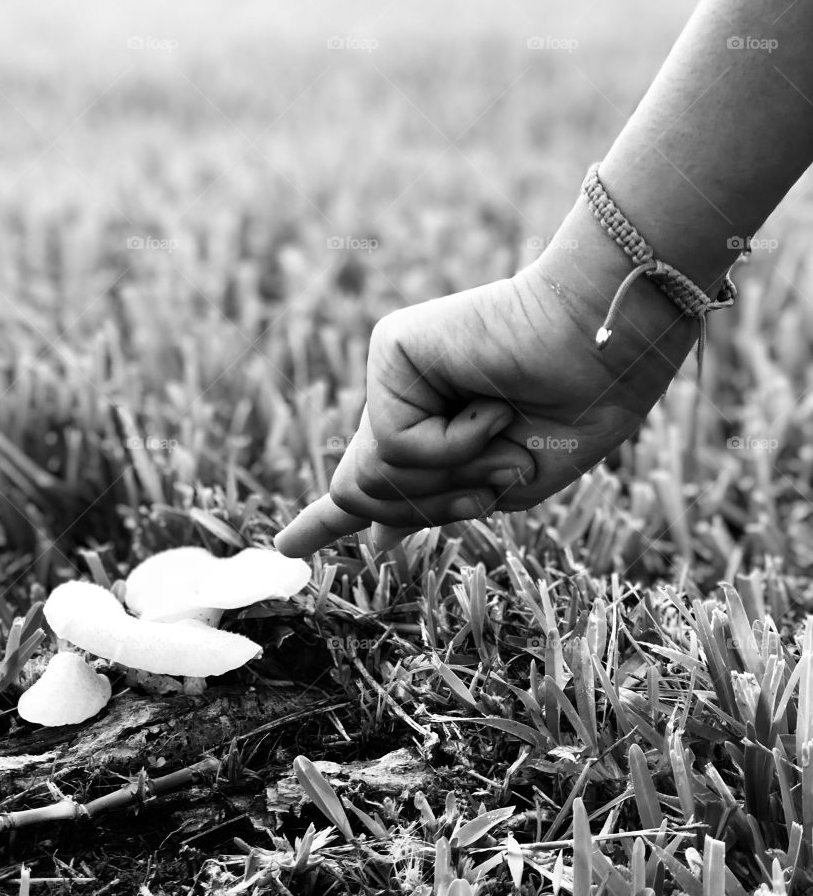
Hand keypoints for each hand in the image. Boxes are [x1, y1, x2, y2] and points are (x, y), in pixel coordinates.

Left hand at [273, 228, 696, 556]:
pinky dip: (455, 444)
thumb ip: (431, 504)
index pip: (368, 482)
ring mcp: (393, 377)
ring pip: (376, 479)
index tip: (286, 546)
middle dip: (433, 504)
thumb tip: (371, 535)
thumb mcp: (500, 485)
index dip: (326, 520)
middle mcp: (404, 406)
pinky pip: (397, 442)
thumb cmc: (575, 412)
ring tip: (503, 431)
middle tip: (502, 469)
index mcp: (432, 438)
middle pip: (368, 495)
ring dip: (455, 477)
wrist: (608, 351)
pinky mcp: (390, 349)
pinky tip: (491, 404)